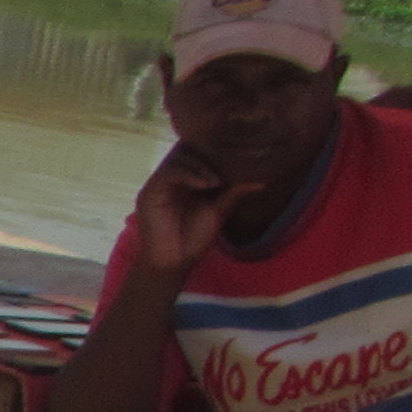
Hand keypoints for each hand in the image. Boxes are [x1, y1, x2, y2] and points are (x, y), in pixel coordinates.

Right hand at [128, 145, 236, 277]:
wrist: (173, 263)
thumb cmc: (194, 239)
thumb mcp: (219, 211)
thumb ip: (234, 193)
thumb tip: (261, 180)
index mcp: (185, 179)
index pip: (197, 152)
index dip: (215, 148)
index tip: (239, 151)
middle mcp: (171, 177)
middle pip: (186, 149)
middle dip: (208, 152)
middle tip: (230, 160)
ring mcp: (159, 184)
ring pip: (178, 158)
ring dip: (201, 165)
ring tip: (218, 180)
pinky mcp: (150, 192)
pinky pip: (169, 173)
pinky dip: (189, 174)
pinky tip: (207, 184)